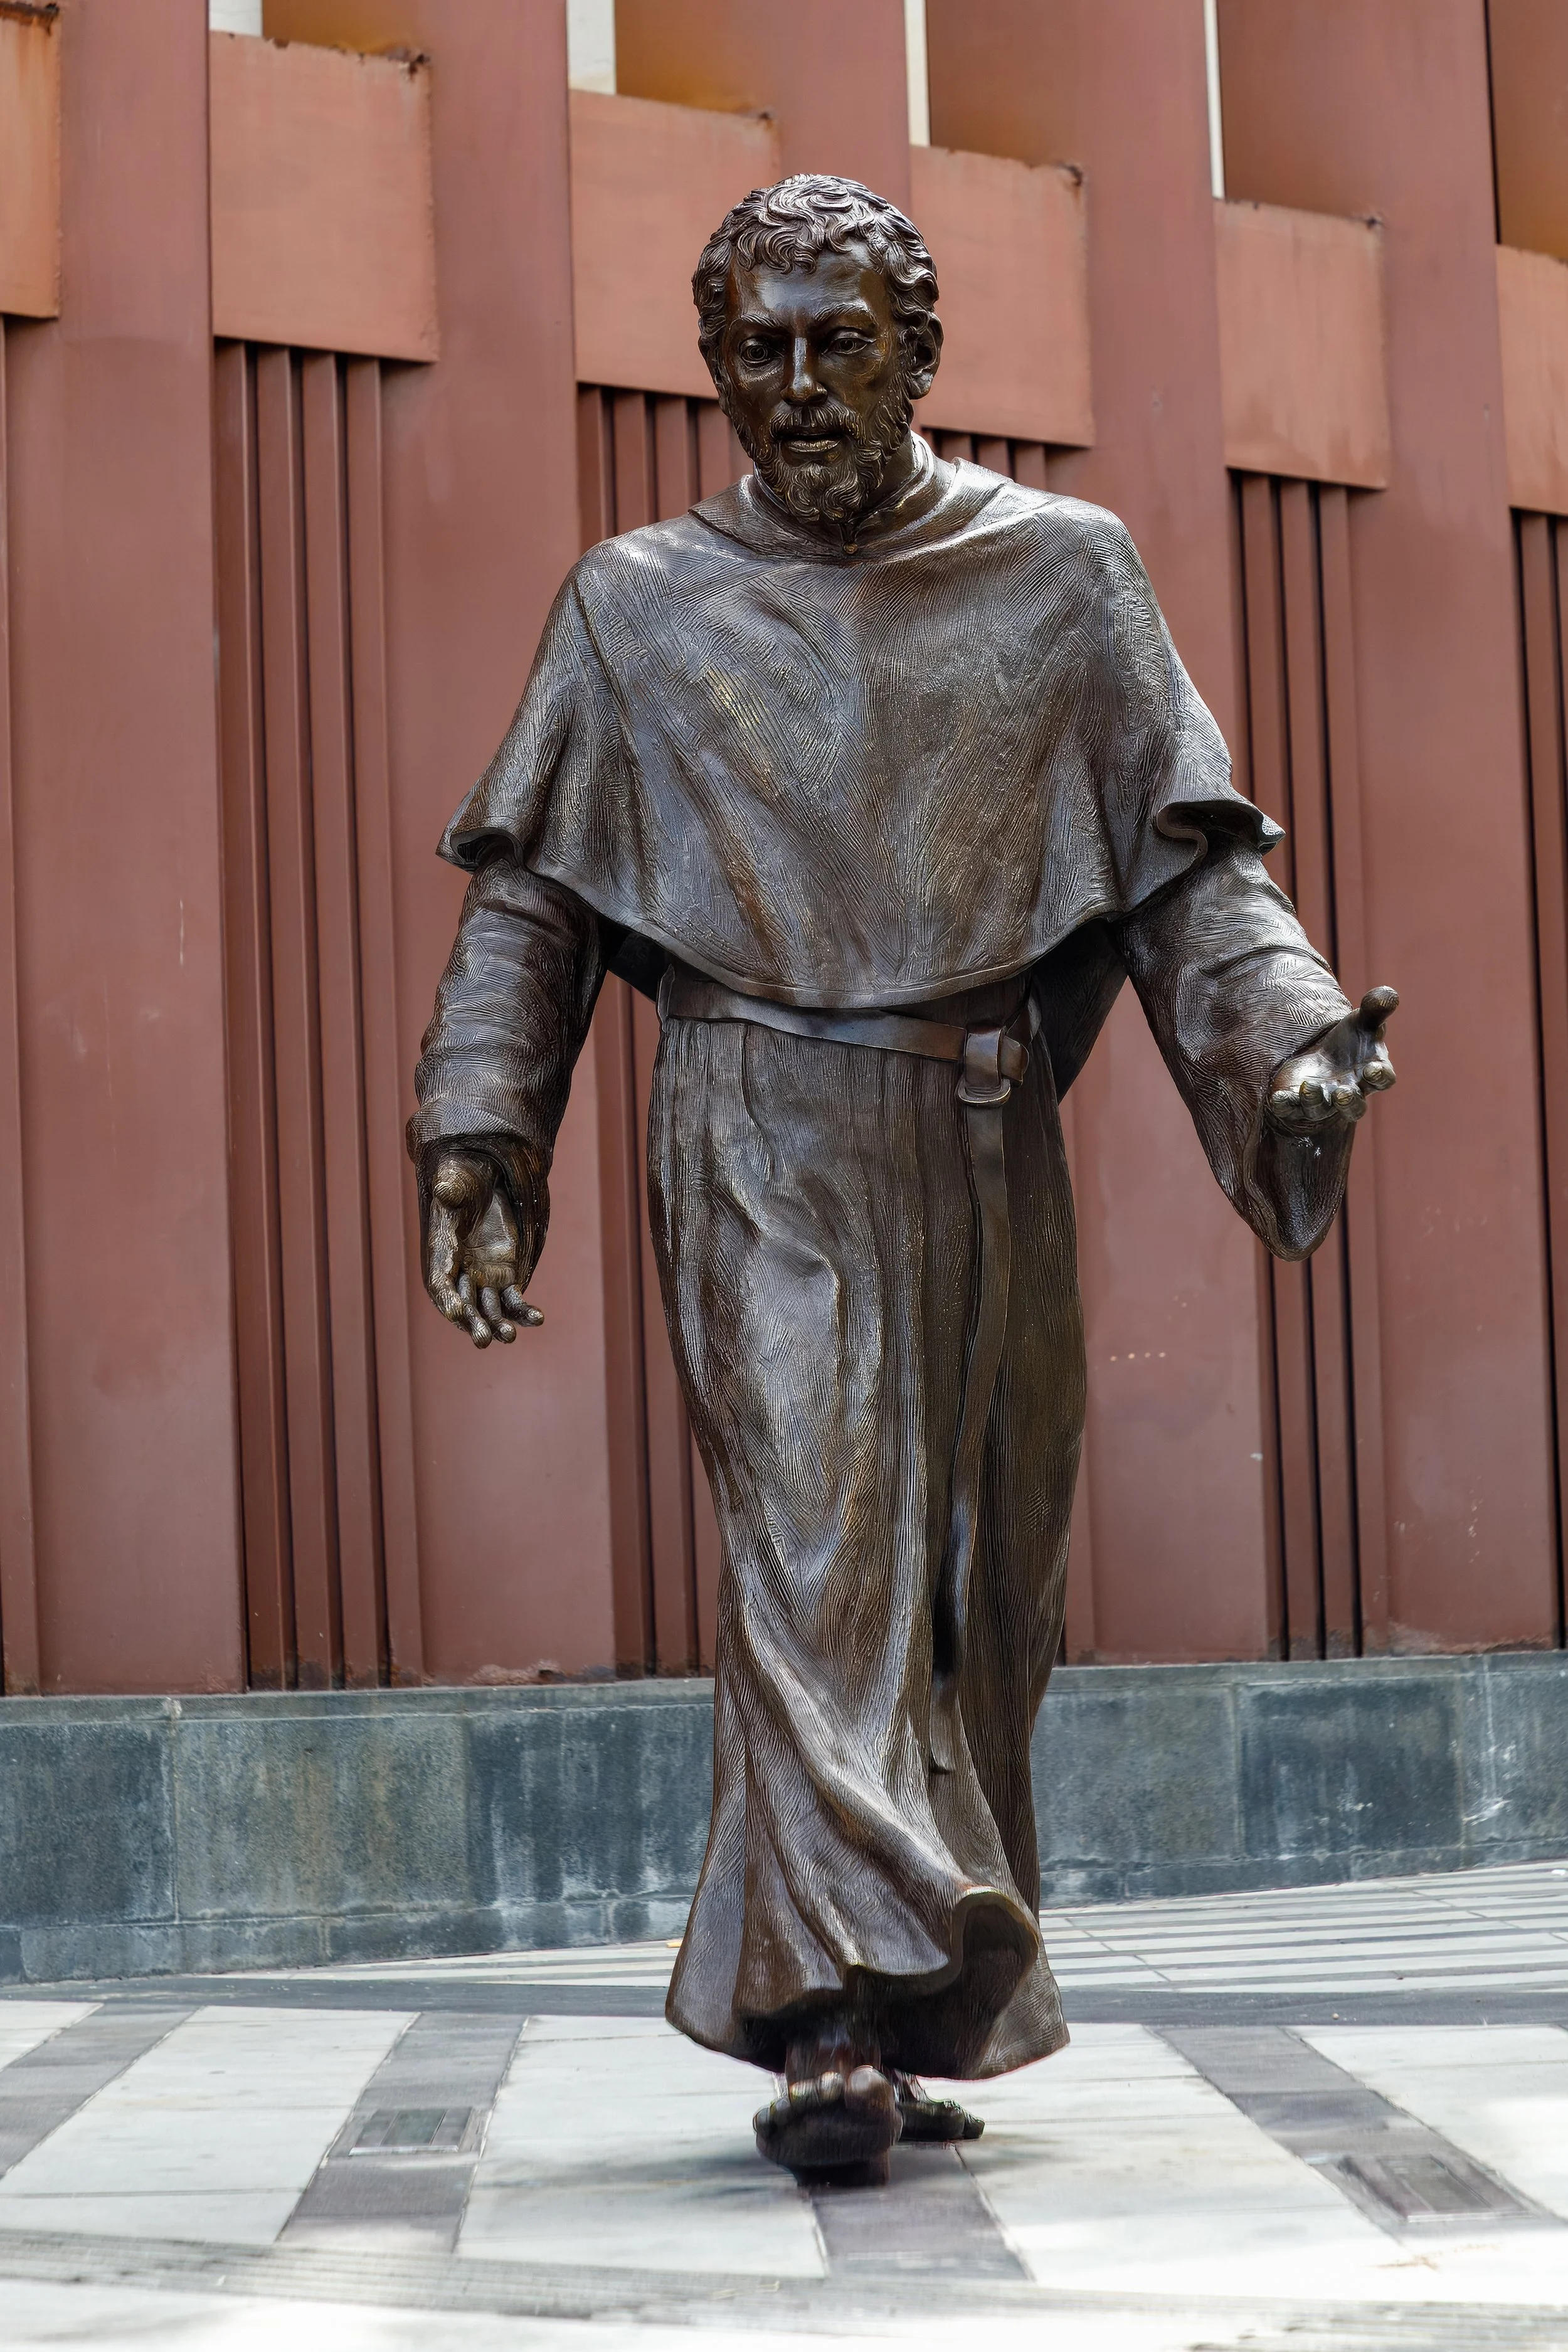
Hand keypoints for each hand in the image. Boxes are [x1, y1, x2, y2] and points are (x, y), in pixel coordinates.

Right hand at [420, 1146, 543, 1347]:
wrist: (487, 1179)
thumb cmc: (464, 1178)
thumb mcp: (455, 1180)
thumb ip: (451, 1189)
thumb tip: (446, 1190)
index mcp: (440, 1252)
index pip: (439, 1282)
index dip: (446, 1299)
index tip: (457, 1312)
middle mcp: (460, 1272)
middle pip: (462, 1305)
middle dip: (471, 1322)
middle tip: (482, 1340)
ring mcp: (484, 1277)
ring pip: (488, 1309)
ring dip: (497, 1324)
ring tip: (508, 1337)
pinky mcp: (506, 1277)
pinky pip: (514, 1300)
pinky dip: (524, 1311)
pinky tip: (538, 1318)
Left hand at [1267, 986, 1398, 1134]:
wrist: (1321, 1054)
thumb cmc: (1350, 1040)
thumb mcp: (1361, 1021)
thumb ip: (1376, 1009)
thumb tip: (1389, 993)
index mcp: (1371, 1073)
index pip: (1383, 1080)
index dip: (1380, 1077)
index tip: (1372, 1069)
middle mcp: (1349, 1091)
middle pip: (1354, 1107)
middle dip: (1348, 1102)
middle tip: (1342, 1093)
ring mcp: (1323, 1100)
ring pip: (1321, 1109)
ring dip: (1315, 1100)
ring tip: (1309, 1086)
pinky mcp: (1298, 1102)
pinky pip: (1291, 1110)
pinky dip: (1286, 1105)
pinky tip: (1279, 1098)